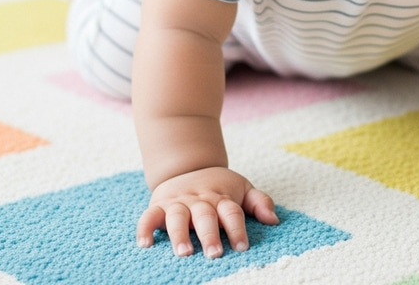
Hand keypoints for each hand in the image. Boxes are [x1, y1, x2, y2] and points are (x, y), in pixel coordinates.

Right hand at [136, 167, 278, 257]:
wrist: (187, 164)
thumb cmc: (218, 186)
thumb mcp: (241, 188)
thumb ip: (258, 202)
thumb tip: (274, 220)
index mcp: (221, 196)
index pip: (232, 212)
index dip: (237, 229)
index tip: (242, 247)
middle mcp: (200, 200)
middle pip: (206, 215)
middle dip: (210, 234)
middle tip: (214, 253)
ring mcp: (178, 202)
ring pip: (178, 216)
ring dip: (180, 234)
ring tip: (184, 252)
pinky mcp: (159, 205)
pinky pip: (149, 215)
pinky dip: (145, 228)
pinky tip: (144, 244)